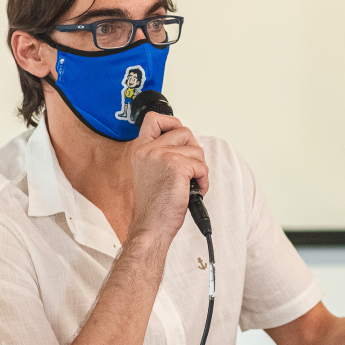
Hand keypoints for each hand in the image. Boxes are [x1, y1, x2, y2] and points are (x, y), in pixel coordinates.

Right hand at [129, 112, 208, 244]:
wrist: (152, 225)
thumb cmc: (154, 205)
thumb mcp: (150, 172)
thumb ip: (161, 154)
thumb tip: (185, 143)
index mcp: (141, 150)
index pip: (154, 119)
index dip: (172, 123)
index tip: (180, 139)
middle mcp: (149, 149)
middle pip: (184, 132)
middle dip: (193, 151)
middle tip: (190, 170)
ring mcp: (161, 156)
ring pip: (196, 150)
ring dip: (200, 168)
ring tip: (190, 184)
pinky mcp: (176, 166)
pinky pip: (201, 166)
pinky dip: (203, 180)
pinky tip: (194, 190)